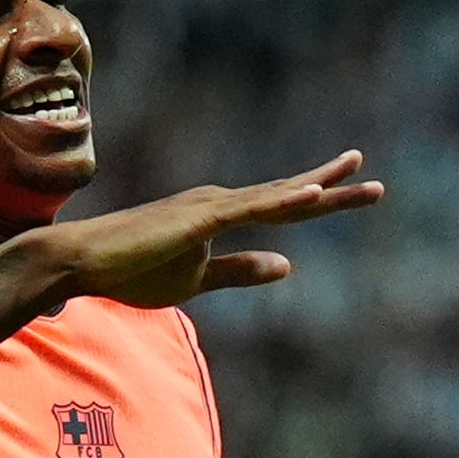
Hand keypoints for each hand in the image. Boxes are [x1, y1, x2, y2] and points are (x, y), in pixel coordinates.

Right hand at [35, 152, 384, 309]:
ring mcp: (211, 206)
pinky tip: (313, 193)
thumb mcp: (197, 279)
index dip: (321, 199)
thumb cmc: (131, 269)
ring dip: (318, 188)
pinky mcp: (198, 218)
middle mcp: (221, 202)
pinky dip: (283, 200)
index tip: (356, 189)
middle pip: (288, 196)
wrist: (82, 261)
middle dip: (334, 189)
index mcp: (221, 215)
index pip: (281, 207)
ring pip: (276, 198)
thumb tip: (288, 265)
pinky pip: (250, 209)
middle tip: (376, 186)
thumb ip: (241, 271)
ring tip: (357, 178)